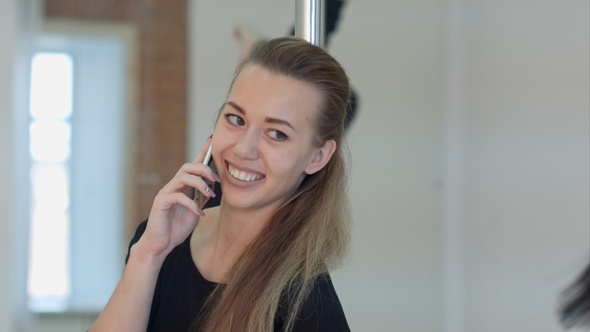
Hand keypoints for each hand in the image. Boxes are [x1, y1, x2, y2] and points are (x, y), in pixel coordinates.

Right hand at [136, 138, 220, 258]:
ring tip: (210, 194)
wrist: (161, 245)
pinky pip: (178, 197)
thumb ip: (202, 199)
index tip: (212, 140)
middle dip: (204, 169)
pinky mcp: (161, 203)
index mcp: (182, 187)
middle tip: (217, 179)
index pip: (193, 165)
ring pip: (182, 177)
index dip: (202, 152)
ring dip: (199, 184)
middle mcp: (173, 186)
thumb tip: (213, 186)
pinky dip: (191, 204)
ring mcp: (165, 193)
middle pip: (187, 167)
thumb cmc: (176, 228)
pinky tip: (199, 213)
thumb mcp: (195, 211)